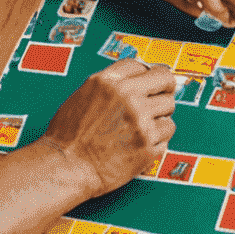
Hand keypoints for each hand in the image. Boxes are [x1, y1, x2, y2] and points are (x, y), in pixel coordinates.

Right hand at [43, 58, 176, 196]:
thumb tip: (136, 78)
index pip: (142, 65)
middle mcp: (128, 98)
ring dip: (159, 116)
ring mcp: (141, 121)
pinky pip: (166, 134)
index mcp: (109, 82)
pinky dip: (157, 139)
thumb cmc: (68, 137)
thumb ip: (110, 85)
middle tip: (159, 98)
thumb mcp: (83, 96)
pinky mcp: (149, 144)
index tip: (149, 82)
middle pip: (165, 80)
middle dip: (164, 89)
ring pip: (169, 108)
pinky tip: (139, 142)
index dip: (146, 74)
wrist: (65, 168)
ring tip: (142, 127)